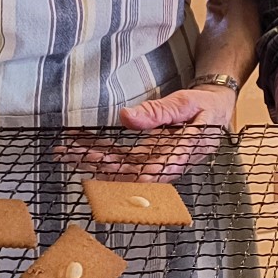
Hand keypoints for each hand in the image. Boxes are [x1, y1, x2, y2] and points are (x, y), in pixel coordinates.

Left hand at [54, 87, 238, 180]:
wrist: (213, 109)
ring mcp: (153, 160)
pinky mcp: (145, 154)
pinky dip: (98, 148)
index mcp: (182, 153)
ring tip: (64, 150)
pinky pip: (119, 155)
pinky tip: (79, 143)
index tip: (112, 172)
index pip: (157, 168)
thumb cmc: (206, 107)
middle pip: (128, 169)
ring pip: (118, 165)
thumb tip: (126, 118)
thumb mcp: (187, 103)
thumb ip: (158, 112)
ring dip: (91, 158)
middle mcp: (164, 163)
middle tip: (69, 152)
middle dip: (96, 161)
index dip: (130, 173)